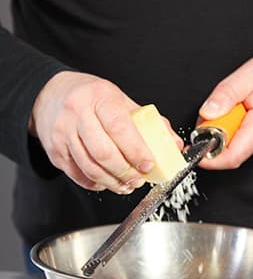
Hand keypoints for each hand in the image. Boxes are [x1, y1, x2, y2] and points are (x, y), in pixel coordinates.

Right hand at [29, 71, 182, 192]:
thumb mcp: (123, 100)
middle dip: (125, 172)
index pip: (120, 128)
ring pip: (89, 166)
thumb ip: (151, 123)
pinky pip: (77, 174)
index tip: (149, 164)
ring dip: (112, 181)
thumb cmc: (93, 97)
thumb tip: (175, 145)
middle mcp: (77, 113)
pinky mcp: (54, 150)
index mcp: (100, 97)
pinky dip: (95, 183)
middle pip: (103, 152)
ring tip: (127, 185)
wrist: (52, 94)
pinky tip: (108, 182)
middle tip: (139, 180)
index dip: (136, 150)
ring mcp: (62, 132)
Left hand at [196, 44, 252, 168]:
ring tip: (236, 104)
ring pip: (237, 145)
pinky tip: (245, 109)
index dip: (206, 158)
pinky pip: (245, 140)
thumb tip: (206, 113)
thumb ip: (226, 94)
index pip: (230, 157)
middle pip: (229, 151)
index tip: (191, 148)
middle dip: (214, 134)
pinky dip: (237, 127)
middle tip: (217, 108)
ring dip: (226, 129)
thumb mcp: (251, 73)